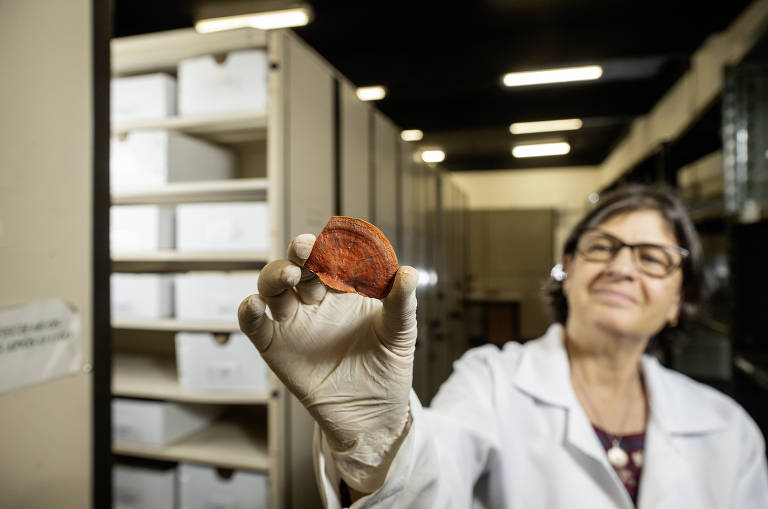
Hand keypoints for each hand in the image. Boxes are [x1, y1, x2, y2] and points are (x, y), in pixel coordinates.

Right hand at [238, 234, 418, 492]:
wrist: (373, 416)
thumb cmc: (387, 368)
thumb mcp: (400, 333)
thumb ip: (401, 303)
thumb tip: (408, 272)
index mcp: (344, 290)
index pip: (332, 258)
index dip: (330, 246)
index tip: (334, 240)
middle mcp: (315, 301)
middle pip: (298, 266)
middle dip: (299, 253)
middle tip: (305, 249)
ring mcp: (294, 322)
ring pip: (274, 288)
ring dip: (275, 276)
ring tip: (288, 276)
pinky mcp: (276, 348)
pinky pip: (256, 326)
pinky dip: (249, 312)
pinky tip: (254, 305)